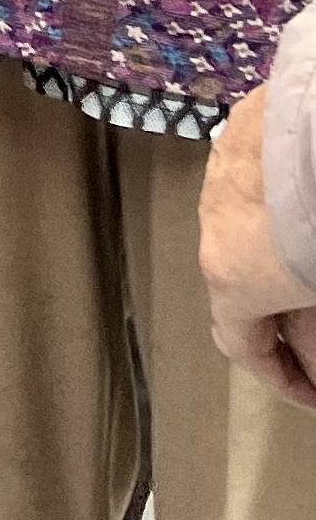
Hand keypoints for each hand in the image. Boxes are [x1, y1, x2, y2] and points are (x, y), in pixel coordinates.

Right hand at [203, 79, 315, 406]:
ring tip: (313, 268)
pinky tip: (310, 199)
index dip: (283, 379)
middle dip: (291, 323)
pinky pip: (259, 175)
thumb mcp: (312, 285)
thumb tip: (313, 356)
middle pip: (245, 287)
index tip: (313, 397)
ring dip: (282, 259)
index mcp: (233, 275)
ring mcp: (223, 169)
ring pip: (248, 227)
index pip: (243, 346)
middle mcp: (214, 223)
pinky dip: (284, 204)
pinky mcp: (244, 122)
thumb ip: (309, 327)